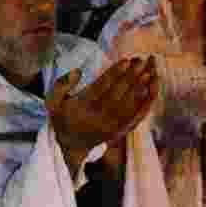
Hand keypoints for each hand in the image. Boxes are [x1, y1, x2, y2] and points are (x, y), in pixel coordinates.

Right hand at [48, 57, 156, 173]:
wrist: (72, 146)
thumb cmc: (63, 117)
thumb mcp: (52, 102)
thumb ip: (61, 84)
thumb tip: (77, 71)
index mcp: (82, 108)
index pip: (101, 88)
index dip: (114, 73)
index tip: (126, 61)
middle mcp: (99, 118)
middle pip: (119, 94)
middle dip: (131, 76)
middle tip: (141, 61)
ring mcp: (113, 126)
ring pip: (131, 104)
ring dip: (142, 85)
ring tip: (150, 69)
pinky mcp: (122, 130)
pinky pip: (138, 115)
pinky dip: (147, 101)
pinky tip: (153, 86)